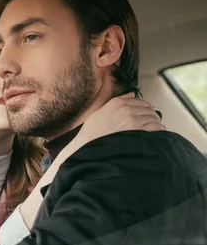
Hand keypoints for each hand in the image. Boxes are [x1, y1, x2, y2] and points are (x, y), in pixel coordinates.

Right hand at [17, 93, 163, 228]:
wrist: (87, 150)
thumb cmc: (91, 136)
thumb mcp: (99, 114)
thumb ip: (116, 102)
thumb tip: (131, 94)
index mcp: (116, 104)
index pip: (140, 101)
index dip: (144, 108)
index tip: (145, 115)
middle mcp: (126, 110)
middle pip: (149, 110)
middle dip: (150, 118)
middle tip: (148, 127)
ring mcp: (133, 121)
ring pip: (154, 119)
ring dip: (154, 126)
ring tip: (151, 134)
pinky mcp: (138, 133)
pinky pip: (156, 129)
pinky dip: (157, 133)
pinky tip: (152, 139)